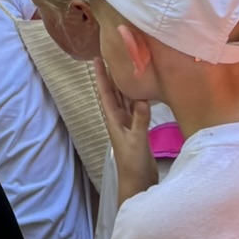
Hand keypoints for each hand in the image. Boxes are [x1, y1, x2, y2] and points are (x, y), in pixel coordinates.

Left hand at [93, 58, 158, 200]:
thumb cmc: (133, 164)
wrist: (137, 183)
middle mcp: (118, 118)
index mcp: (114, 119)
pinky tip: (142, 90)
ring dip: (123, 84)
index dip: (101, 76)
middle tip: (112, 56)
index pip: (106, 93)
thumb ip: (140, 121)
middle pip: (114, 92)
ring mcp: (128, 123)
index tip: (96, 59)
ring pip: (124, 99)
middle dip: (111, 75)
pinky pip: (136, 107)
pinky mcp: (137, 129)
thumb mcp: (137, 141)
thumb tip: (142, 99)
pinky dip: (137, 97)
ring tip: (125, 67)